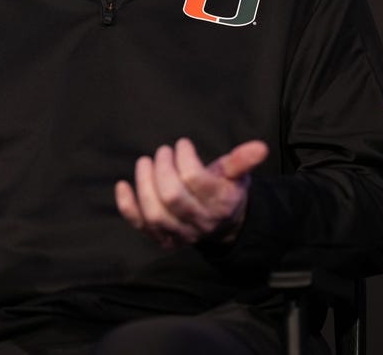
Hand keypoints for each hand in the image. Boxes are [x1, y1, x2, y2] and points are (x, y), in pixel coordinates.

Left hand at [114, 137, 267, 247]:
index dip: (184, 157)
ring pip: (154, 213)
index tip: (182, 144)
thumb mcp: (237, 175)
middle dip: (162, 169)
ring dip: (144, 184)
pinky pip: (140, 225)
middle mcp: (199, 222)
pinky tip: (123, 185)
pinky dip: (127, 206)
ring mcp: (179, 234)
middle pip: (172, 197)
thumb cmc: (225, 190)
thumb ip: (243, 161)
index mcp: (220, 203)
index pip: (195, 179)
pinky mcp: (161, 238)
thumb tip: (260, 147)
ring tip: (145, 162)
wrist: (222, 225)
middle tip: (163, 152)